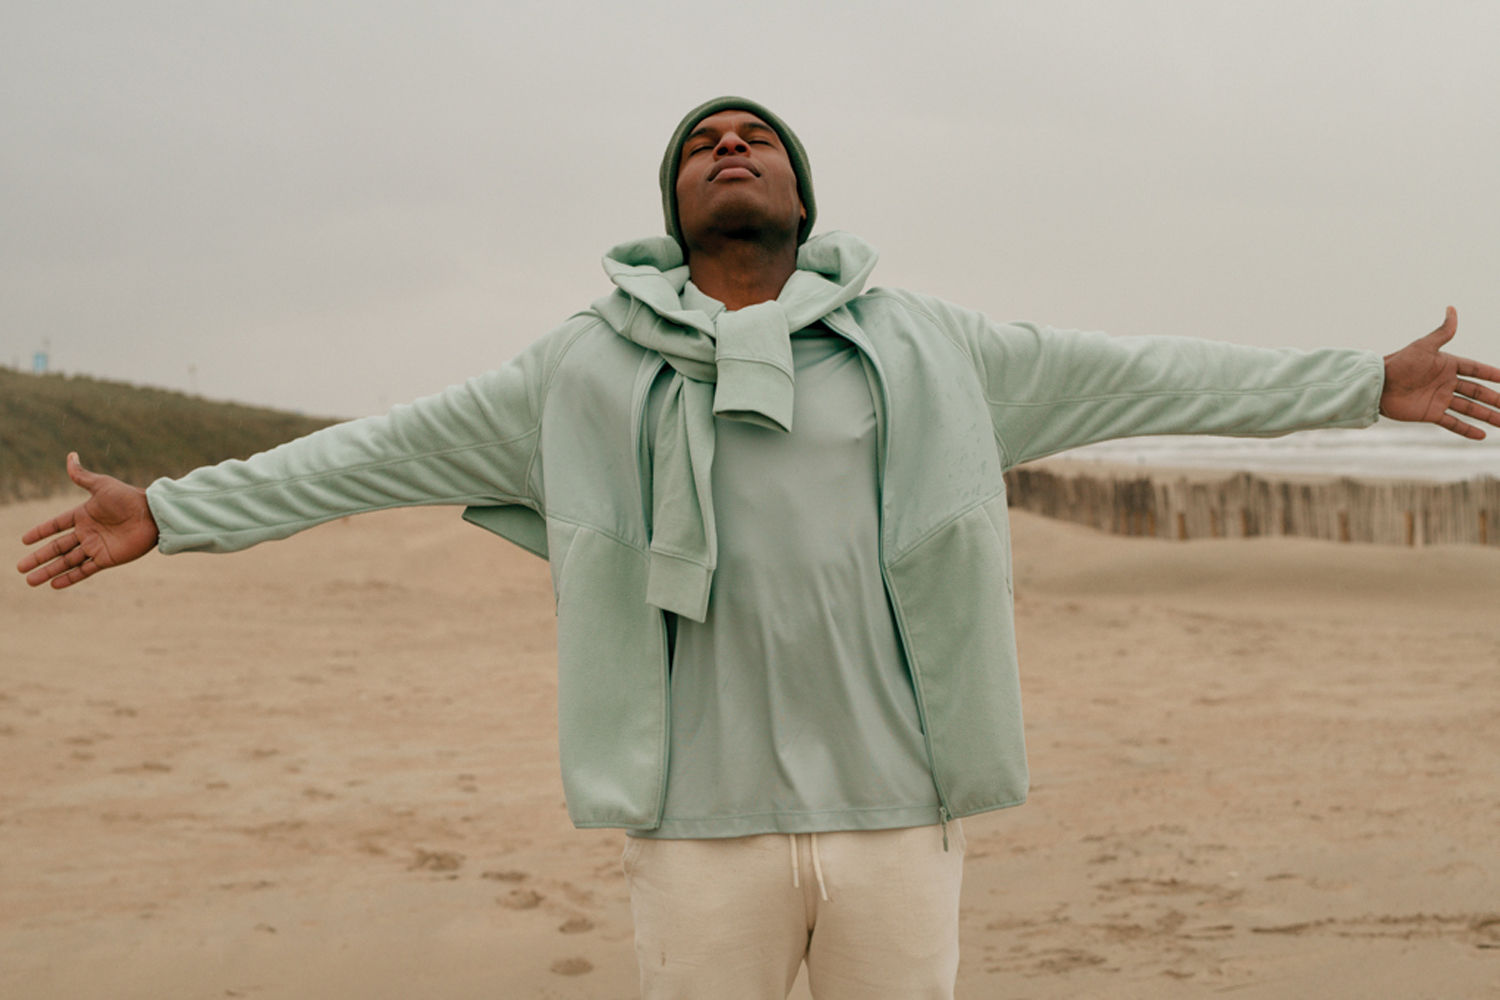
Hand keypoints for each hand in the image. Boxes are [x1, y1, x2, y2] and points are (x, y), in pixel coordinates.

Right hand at [16, 453, 158, 588]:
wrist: (152, 514)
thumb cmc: (128, 497)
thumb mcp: (102, 485)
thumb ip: (82, 475)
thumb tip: (70, 455)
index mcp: (83, 515)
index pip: (56, 525)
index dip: (40, 532)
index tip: (24, 540)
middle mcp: (87, 533)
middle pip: (57, 548)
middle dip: (38, 558)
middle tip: (19, 568)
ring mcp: (96, 547)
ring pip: (66, 562)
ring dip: (48, 571)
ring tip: (30, 580)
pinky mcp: (107, 559)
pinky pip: (84, 570)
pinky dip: (69, 578)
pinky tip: (54, 585)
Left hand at [1380, 307, 1499, 438]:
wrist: (1378, 384)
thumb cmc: (1400, 362)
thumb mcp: (1424, 346)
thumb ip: (1443, 331)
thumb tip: (1451, 308)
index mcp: (1447, 365)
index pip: (1476, 369)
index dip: (1491, 373)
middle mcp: (1446, 383)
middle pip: (1477, 391)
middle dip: (1495, 399)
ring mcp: (1439, 399)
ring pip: (1469, 409)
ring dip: (1488, 415)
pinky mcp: (1430, 413)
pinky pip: (1453, 423)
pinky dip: (1467, 429)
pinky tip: (1482, 435)